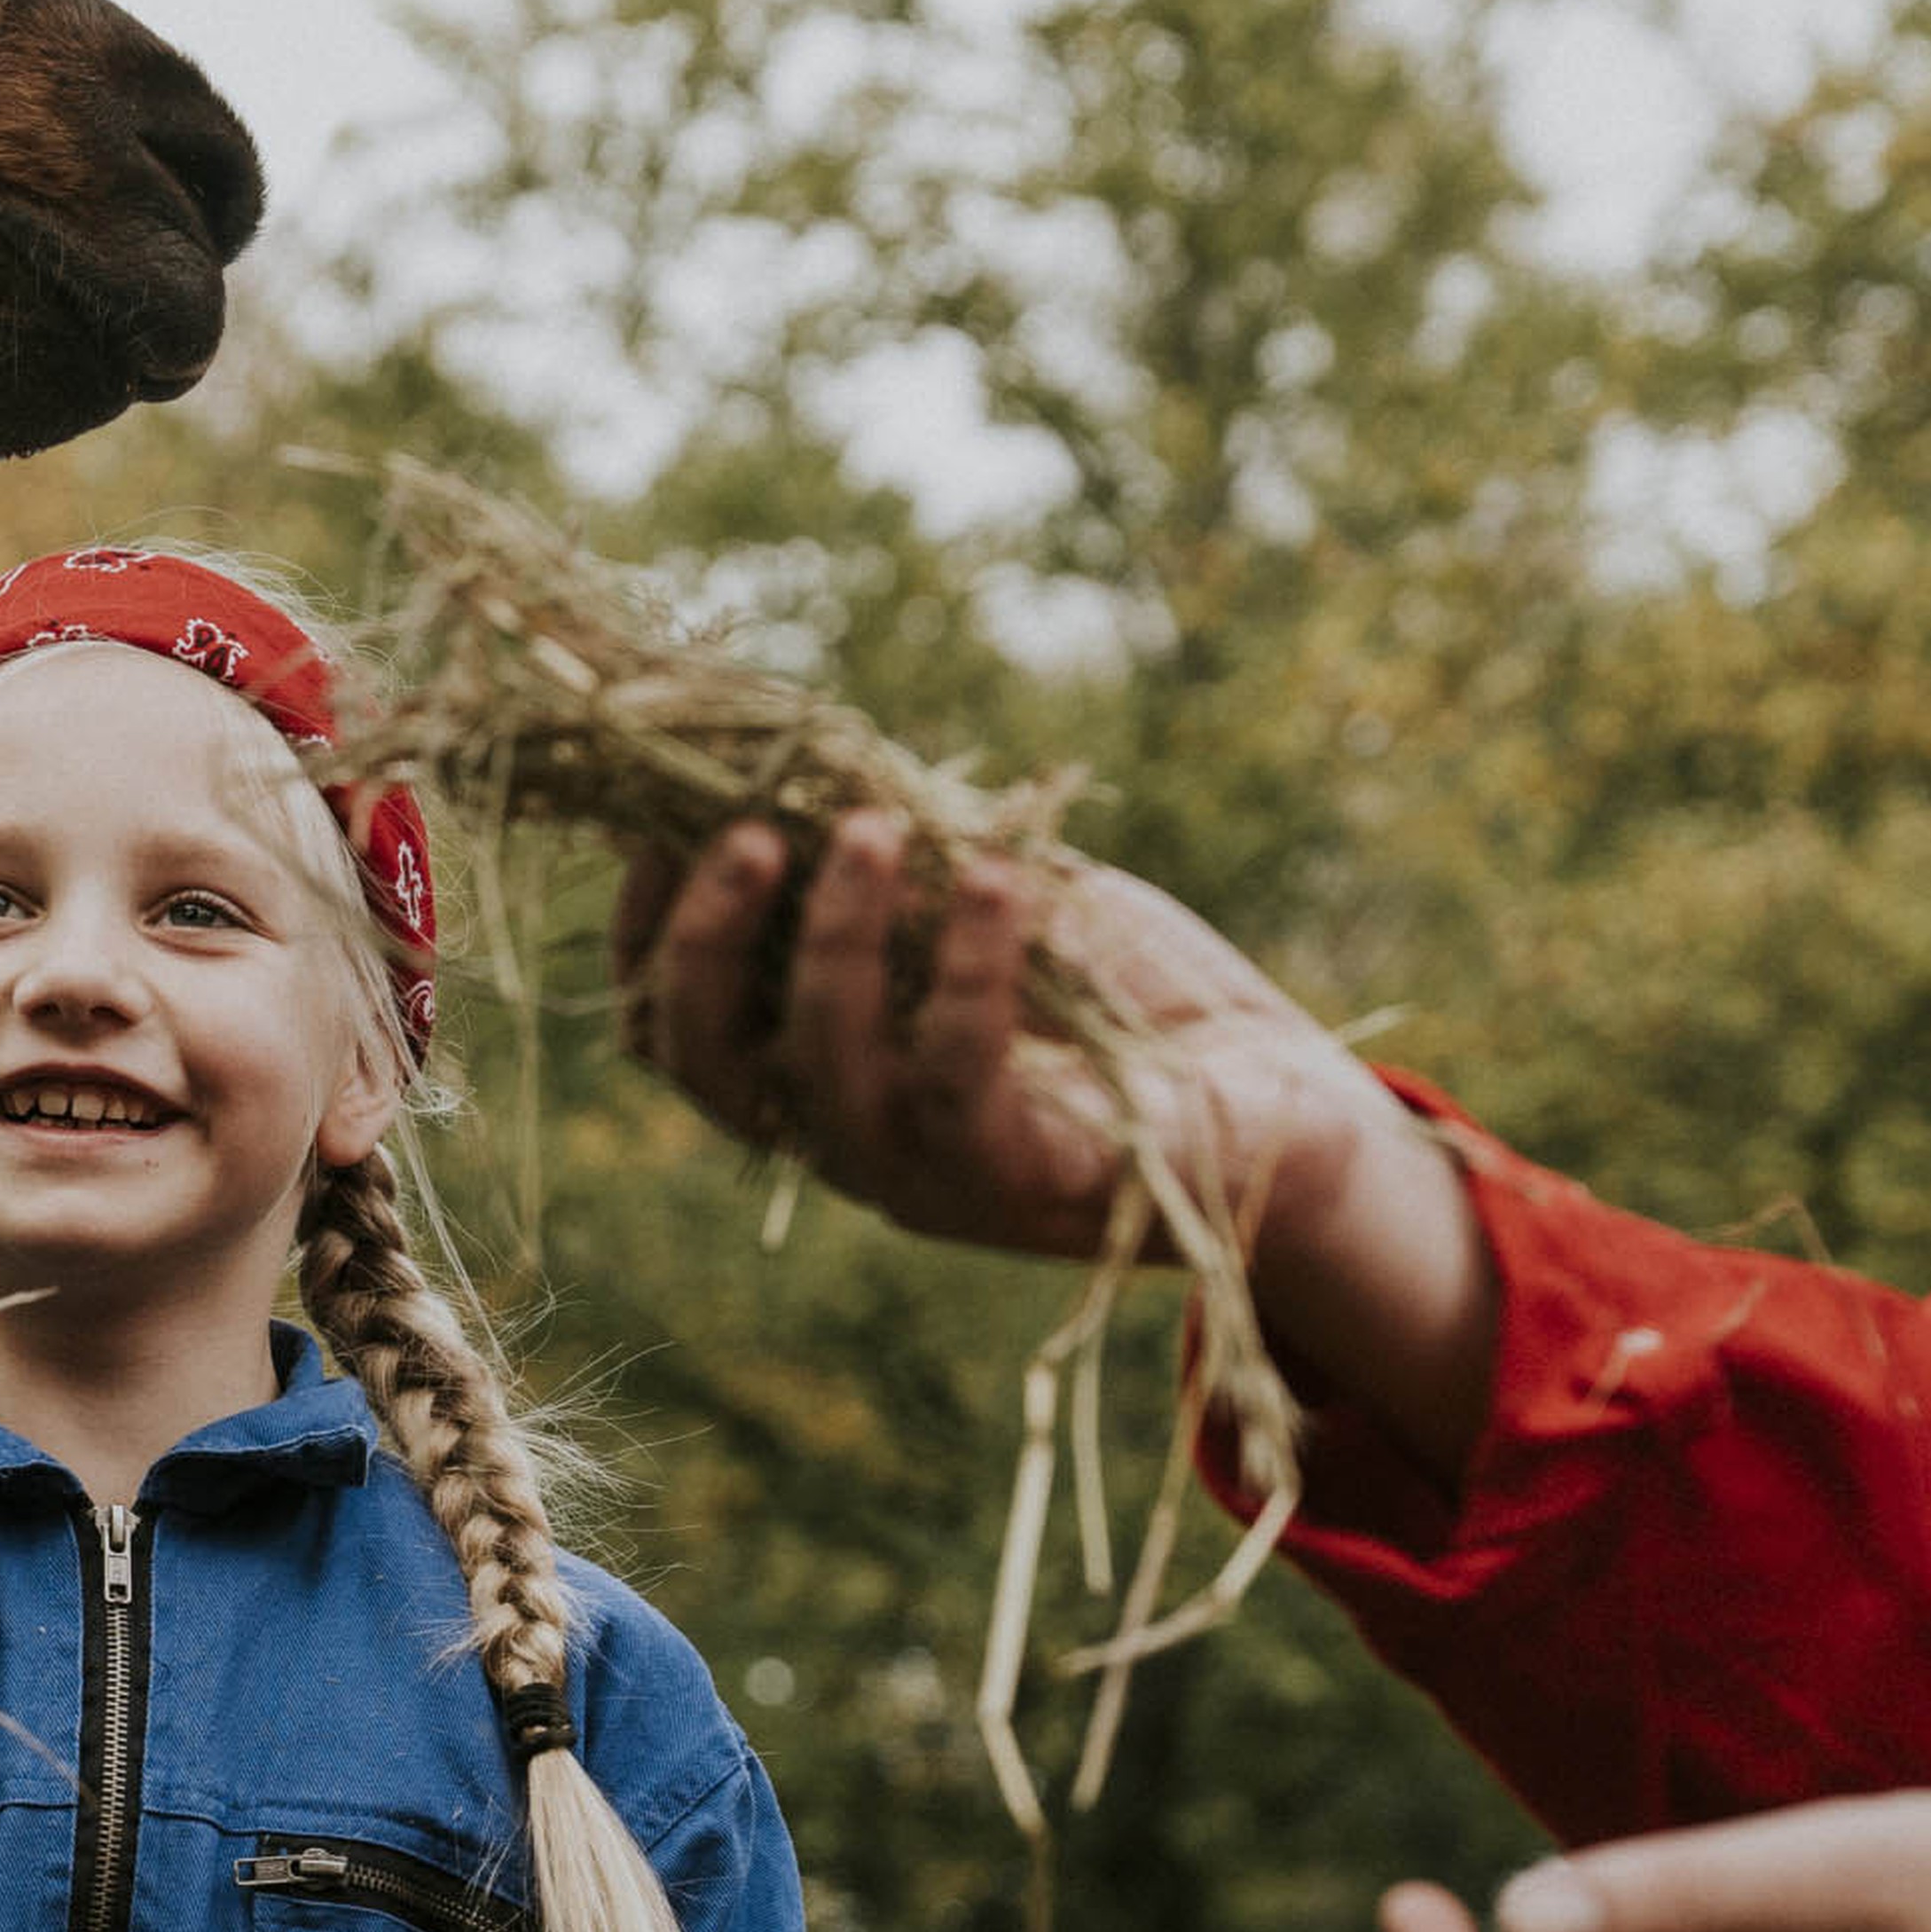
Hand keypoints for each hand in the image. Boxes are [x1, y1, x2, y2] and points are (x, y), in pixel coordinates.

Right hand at [610, 812, 1496, 1481]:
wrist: (1282, 1098)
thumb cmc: (1122, 992)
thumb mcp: (979, 895)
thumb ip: (886, 853)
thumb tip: (782, 749)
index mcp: (813, 1074)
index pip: (672, 1028)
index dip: (647, 927)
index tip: (663, 816)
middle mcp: (845, 1139)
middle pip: (708, 1065)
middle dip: (705, 942)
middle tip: (751, 830)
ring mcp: (929, 1175)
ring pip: (826, 1073)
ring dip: (835, 941)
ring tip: (873, 829)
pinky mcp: (1031, 1182)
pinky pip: (963, 1083)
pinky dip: (969, 972)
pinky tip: (994, 880)